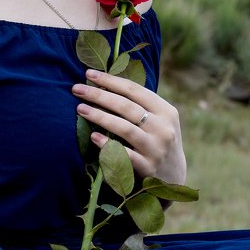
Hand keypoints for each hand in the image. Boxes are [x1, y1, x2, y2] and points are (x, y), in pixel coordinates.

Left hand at [72, 68, 186, 184]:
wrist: (173, 175)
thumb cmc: (158, 140)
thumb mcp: (159, 120)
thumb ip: (139, 105)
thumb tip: (104, 84)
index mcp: (166, 111)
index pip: (134, 90)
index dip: (110, 81)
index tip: (89, 74)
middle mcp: (163, 128)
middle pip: (126, 106)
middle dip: (99, 95)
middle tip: (77, 89)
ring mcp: (156, 148)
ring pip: (124, 128)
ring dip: (100, 117)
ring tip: (80, 109)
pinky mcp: (147, 168)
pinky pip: (124, 154)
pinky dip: (108, 145)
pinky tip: (93, 137)